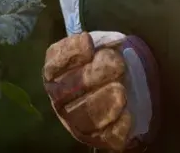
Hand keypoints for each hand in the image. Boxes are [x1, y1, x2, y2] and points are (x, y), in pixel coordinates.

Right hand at [42, 31, 158, 150]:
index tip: (88, 43)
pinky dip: (116, 126)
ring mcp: (75, 120)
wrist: (125, 89)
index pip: (53, 63)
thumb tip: (116, 42)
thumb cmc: (106, 64)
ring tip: (120, 91)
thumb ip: (104, 42)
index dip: (69, 53)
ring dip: (103, 102)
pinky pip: (105, 136)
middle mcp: (60, 97)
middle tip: (116, 64)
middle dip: (92, 75)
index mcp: (56, 72)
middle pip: (66, 90)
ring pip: (83, 116)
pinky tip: (126, 114)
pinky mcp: (97, 137)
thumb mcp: (102, 46)